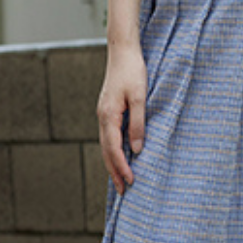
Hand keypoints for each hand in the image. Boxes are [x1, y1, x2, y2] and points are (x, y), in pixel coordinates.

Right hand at [98, 42, 147, 192]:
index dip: (122, 167)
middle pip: (106, 151)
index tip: (131, 181)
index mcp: (108, 116)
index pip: (114, 149)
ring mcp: (103, 114)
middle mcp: (102, 117)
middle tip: (123, 191)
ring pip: (105, 145)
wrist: (122, 51)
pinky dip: (113, 150)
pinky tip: (120, 155)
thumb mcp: (140, 97)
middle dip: (114, 172)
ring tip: (120, 179)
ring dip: (112, 163)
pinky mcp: (108, 110)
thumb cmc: (133, 71)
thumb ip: (138, 123)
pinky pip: (108, 136)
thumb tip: (137, 149)